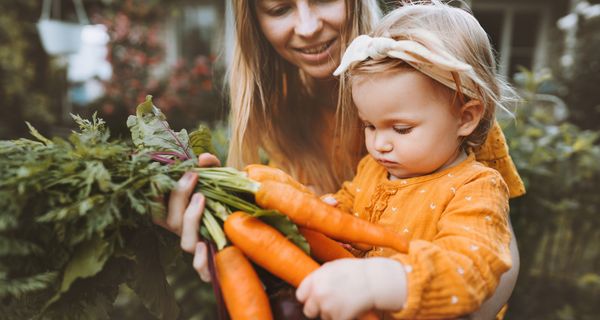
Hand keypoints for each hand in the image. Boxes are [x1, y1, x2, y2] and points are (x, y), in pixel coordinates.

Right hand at [153, 153, 219, 281]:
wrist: (253, 225)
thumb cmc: (231, 202)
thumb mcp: (220, 183)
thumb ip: (212, 168)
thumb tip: (204, 158)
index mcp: (180, 215)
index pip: (157, 207)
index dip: (155, 192)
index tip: (169, 170)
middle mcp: (186, 232)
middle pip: (170, 220)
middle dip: (178, 195)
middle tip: (192, 175)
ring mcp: (198, 249)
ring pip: (185, 242)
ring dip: (190, 219)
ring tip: (201, 198)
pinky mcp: (213, 265)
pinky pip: (201, 270)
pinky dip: (201, 262)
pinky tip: (205, 246)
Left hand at [296, 258, 406, 319]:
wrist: (374, 281)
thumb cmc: (355, 272)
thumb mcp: (332, 267)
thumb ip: (317, 278)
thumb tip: (307, 287)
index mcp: (315, 279)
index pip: (300, 295)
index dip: (307, 297)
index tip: (313, 297)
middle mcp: (319, 294)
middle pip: (308, 310)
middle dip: (317, 308)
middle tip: (328, 303)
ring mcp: (328, 307)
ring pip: (324, 316)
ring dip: (332, 312)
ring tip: (345, 300)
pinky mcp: (338, 318)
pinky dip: (342, 316)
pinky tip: (350, 306)